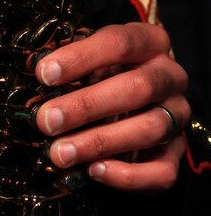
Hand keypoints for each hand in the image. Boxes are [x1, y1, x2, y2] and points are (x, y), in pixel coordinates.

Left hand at [34, 22, 189, 190]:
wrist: (143, 94)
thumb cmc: (110, 69)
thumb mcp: (93, 55)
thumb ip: (70, 61)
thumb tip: (38, 68)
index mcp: (151, 41)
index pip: (120, 42)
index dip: (80, 58)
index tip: (44, 74)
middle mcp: (170, 75)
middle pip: (137, 88)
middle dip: (86, 106)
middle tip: (48, 120)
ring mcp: (178, 114)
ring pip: (149, 129)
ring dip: (99, 142)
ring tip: (61, 152)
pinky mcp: (178, 151)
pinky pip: (162, 170)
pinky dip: (128, 175)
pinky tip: (95, 170)